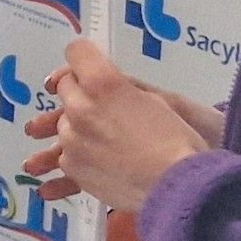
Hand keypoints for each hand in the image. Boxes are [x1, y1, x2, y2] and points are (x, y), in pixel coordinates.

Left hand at [25, 38, 216, 215]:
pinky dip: (74, 155)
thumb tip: (107, 88)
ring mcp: (71, 139)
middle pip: (65, 88)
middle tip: (96, 103)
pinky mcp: (72, 167)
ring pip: (63, 123)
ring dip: (74, 125)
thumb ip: (125, 89)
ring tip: (83, 136)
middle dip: (78, 92)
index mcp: (103, 83)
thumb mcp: (158, 100)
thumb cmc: (178, 140)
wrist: (178, 188)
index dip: (83, 57)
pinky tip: (86, 163)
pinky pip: (65, 153)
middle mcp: (80, 107)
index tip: (87, 66)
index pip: (77, 52)